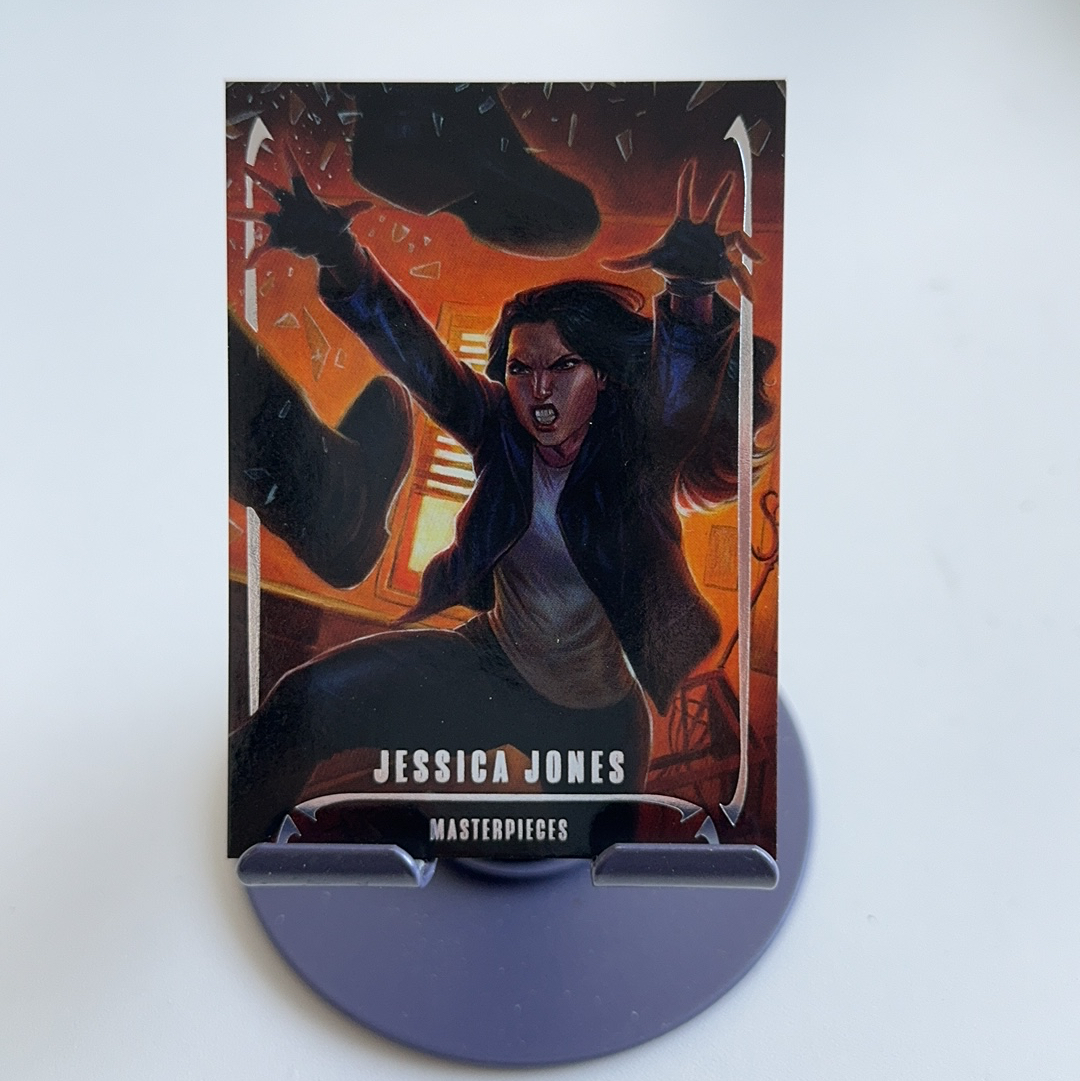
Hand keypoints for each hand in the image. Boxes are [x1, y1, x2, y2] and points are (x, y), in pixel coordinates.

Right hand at [229, 137, 372, 268]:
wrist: (326, 240)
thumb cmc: (334, 224)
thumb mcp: (345, 218)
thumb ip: (355, 209)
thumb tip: (372, 204)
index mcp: (304, 198)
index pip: (296, 176)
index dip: (290, 159)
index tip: (283, 142)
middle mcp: (289, 207)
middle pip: (273, 191)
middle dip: (260, 180)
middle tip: (246, 169)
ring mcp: (282, 222)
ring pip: (261, 216)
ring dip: (246, 215)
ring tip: (231, 213)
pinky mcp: (280, 238)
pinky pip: (264, 248)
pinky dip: (256, 257)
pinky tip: (247, 266)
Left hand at [603, 161, 761, 299]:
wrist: (684, 280)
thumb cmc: (668, 263)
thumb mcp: (647, 261)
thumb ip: (627, 262)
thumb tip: (602, 263)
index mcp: (685, 226)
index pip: (685, 199)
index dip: (686, 182)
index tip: (691, 163)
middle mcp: (704, 231)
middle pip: (715, 208)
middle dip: (722, 193)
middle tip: (729, 176)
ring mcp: (717, 245)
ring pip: (736, 238)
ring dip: (747, 245)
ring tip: (756, 255)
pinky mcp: (726, 263)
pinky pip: (739, 270)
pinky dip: (746, 282)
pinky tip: (751, 295)